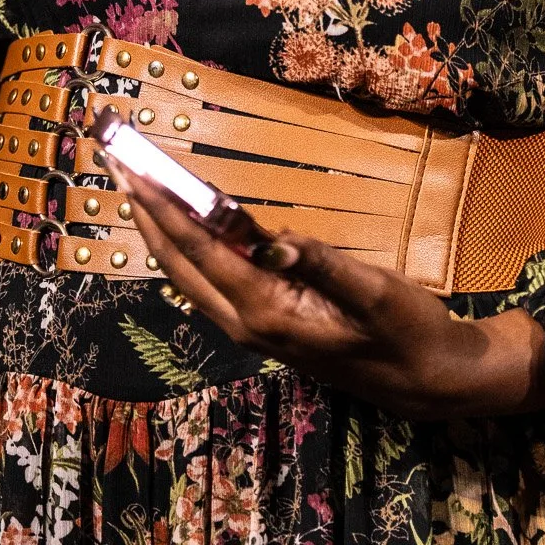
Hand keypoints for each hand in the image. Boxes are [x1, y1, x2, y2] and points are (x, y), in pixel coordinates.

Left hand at [122, 172, 544, 419]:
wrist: (426, 382)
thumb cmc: (407, 334)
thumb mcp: (376, 294)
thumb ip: (323, 265)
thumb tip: (273, 239)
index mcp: (267, 312)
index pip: (199, 251)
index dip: (163, 208)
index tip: (133, 169)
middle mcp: (247, 323)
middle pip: (178, 262)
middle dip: (146, 212)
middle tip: (118, 162)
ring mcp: (253, 326)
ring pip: (190, 272)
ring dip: (162, 227)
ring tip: (140, 183)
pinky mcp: (265, 322)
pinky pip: (212, 278)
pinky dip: (190, 244)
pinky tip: (185, 222)